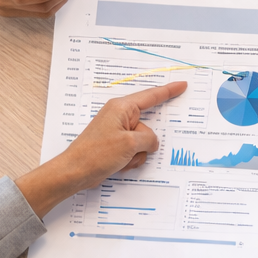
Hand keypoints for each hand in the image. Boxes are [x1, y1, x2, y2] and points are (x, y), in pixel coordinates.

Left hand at [16, 81, 186, 215]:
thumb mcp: (130, 144)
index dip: (169, 91)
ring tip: (122, 159)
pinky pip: (134, 149)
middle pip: (147, 125)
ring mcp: (117, 131)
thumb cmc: (96, 154)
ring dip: (137, 153)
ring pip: (143, 141)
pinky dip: (131, 158)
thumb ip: (148, 139)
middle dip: (145, 142)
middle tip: (132, 150)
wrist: (75, 171)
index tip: (182, 85)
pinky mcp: (115, 144)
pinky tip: (119, 164)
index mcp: (122, 108)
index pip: (151, 96)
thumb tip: (151, 143)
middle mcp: (119, 116)